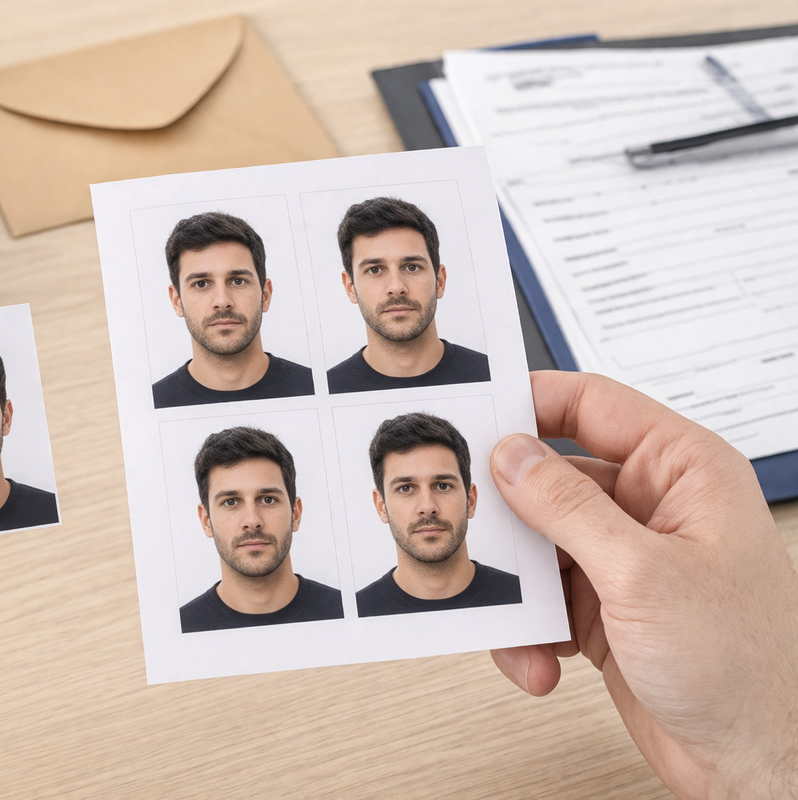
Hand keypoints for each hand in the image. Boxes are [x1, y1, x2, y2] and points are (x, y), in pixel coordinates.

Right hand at [488, 371, 797, 798]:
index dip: (531, 403)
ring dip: (520, 587)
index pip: (593, 406)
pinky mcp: (605, 608)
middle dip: (511, 513)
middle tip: (474, 527)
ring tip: (520, 621)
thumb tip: (512, 455)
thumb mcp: (643, 574)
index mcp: (683, 472)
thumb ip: (568, 506)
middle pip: (552, 478)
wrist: (758, 762)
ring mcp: (627, 560)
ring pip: (538, 544)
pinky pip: (542, 598)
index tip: (476, 415)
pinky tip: (543, 660)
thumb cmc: (746, 668)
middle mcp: (654, 509)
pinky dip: (529, 630)